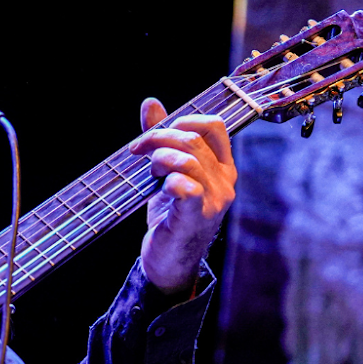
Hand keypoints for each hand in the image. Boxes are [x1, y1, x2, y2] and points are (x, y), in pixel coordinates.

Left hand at [127, 97, 236, 295]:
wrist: (168, 260)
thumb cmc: (170, 215)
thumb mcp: (167, 171)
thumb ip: (162, 137)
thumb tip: (151, 103)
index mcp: (222, 167)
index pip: (214, 126)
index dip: (183, 120)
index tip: (155, 133)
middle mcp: (225, 181)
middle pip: (193, 139)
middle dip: (158, 138)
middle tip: (137, 150)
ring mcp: (215, 200)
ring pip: (188, 159)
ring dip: (159, 158)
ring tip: (148, 172)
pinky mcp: (198, 217)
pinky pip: (186, 187)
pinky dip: (168, 181)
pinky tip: (160, 187)